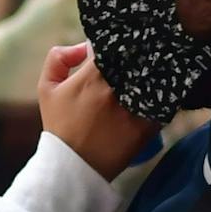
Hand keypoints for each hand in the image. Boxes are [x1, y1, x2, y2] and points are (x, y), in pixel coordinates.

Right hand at [38, 44, 155, 179]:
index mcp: (92, 75)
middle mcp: (117, 87)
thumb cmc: (60, 126)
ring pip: (152, 77)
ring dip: (151, 73)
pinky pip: (164, 101)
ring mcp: (134, 105)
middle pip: (136, 58)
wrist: (73, 166)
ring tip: (148, 74)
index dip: (114, 45)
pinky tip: (159, 94)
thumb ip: (58, 58)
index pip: (113, 45)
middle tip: (133, 61)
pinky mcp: (148, 124)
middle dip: (135, 56)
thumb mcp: (47, 89)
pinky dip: (163, 95)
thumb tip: (83, 46)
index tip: (114, 51)